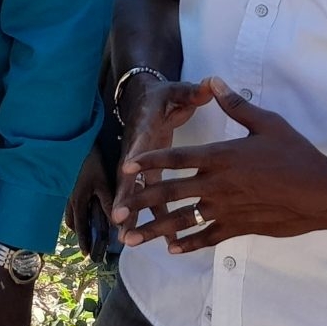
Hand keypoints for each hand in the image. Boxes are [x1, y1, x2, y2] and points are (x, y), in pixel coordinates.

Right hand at [65, 149, 113, 257]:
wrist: (72, 140)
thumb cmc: (89, 161)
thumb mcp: (102, 182)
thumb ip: (108, 203)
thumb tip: (116, 225)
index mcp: (78, 202)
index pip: (80, 228)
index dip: (84, 241)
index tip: (87, 254)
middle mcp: (69, 198)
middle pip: (71, 221)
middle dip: (79, 232)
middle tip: (87, 240)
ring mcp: (66, 189)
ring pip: (69, 211)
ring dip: (77, 219)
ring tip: (87, 224)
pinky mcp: (67, 180)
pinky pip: (69, 200)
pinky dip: (76, 206)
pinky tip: (85, 202)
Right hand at [105, 71, 212, 235]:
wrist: (146, 101)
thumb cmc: (163, 97)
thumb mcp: (176, 91)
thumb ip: (191, 91)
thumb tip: (209, 84)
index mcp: (146, 131)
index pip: (138, 145)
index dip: (134, 158)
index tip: (127, 172)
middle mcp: (140, 152)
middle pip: (130, 177)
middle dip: (124, 197)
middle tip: (118, 218)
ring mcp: (145, 167)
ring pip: (139, 194)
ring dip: (134, 216)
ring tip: (128, 240)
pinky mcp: (153, 176)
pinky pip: (153, 200)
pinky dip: (155, 219)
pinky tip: (160, 241)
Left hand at [115, 78, 326, 251]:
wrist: (323, 192)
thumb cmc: (296, 154)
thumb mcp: (267, 123)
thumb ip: (236, 105)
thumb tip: (214, 81)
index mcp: (221, 156)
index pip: (176, 159)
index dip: (150, 162)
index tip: (128, 167)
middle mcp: (218, 184)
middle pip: (170, 192)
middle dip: (141, 201)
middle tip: (119, 211)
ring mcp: (227, 209)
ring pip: (183, 221)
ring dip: (155, 230)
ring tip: (132, 239)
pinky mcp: (240, 227)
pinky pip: (208, 237)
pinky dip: (189, 243)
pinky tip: (172, 248)